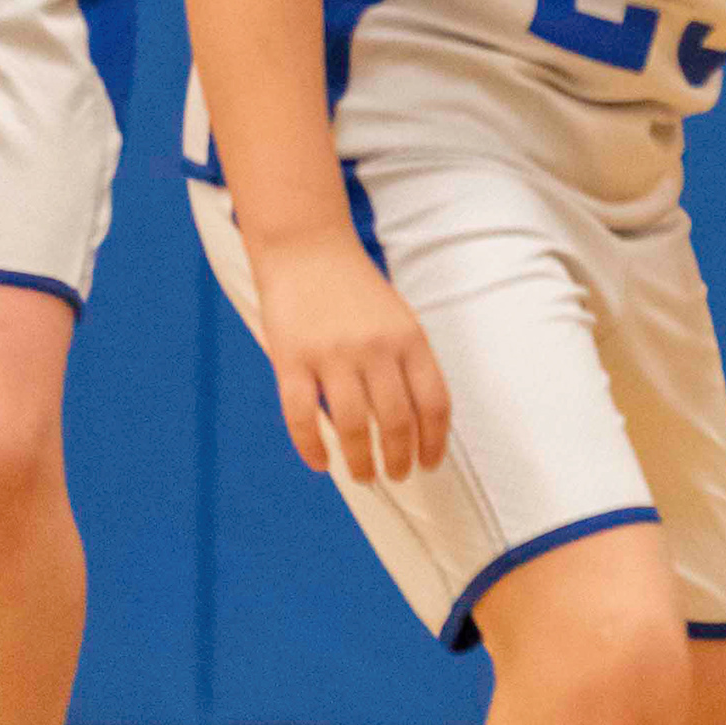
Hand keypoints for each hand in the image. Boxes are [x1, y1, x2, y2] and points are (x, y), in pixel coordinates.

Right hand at [252, 225, 453, 484]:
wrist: (306, 247)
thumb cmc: (356, 290)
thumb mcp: (398, 318)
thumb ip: (408, 363)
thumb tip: (418, 424)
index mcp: (410, 338)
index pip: (433, 403)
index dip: (434, 441)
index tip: (429, 464)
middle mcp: (375, 348)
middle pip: (397, 420)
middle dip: (399, 458)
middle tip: (396, 477)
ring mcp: (332, 354)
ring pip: (353, 425)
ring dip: (361, 461)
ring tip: (364, 476)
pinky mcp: (290, 358)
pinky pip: (302, 415)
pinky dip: (312, 446)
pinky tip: (320, 463)